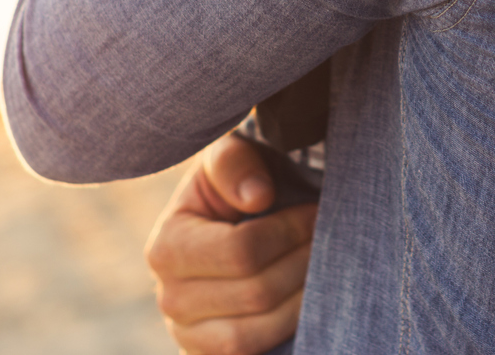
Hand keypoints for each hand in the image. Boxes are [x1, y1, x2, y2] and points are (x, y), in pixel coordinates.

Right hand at [145, 133, 316, 354]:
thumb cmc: (231, 189)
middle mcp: (169, 299)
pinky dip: (288, 331)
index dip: (290, 231)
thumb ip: (234, 162)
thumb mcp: (226, 158)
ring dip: (303, 301)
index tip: (316, 210)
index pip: (241, 250)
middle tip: (328, 239)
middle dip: (303, 263)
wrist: (223, 231)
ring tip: (322, 269)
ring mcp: (188, 336)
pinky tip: (308, 302)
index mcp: (166, 247)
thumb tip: (258, 197)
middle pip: (256, 293)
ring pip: (257, 333)